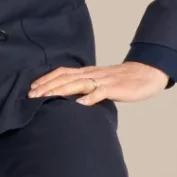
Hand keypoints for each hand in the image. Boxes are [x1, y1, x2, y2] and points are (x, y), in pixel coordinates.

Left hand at [27, 61, 168, 105]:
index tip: (32, 87)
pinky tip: (79, 104)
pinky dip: (89, 98)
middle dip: (47, 86)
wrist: (146, 74)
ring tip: (47, 97)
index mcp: (87, 72)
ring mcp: (103, 80)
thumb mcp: (99, 82)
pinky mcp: (114, 88)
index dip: (46, 79)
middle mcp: (91, 74)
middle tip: (31, 95)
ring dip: (61, 90)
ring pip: (78, 83)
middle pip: (65, 77)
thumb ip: (85, 87)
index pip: (62, 72)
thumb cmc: (122, 81)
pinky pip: (100, 92)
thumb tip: (69, 98)